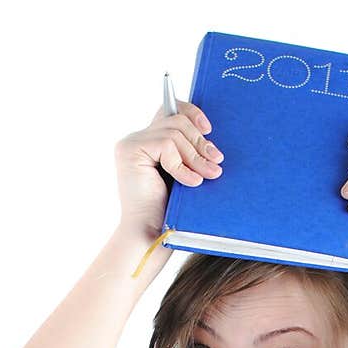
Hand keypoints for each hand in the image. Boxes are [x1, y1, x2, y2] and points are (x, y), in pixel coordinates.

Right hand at [115, 101, 224, 243]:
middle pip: (176, 121)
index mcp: (148, 142)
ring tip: (210, 175)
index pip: (170, 111)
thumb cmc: (169, 211)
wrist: (151, 236)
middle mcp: (136, 140)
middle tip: (217, 162)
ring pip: (174, 133)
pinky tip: (192, 182)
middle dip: (200, 142)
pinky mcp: (130, 152)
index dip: (191, 113)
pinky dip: (182, 166)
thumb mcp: (184, 174)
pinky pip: (166, 146)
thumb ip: (188, 152)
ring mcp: (131, 145)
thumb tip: (210, 133)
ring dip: (196, 156)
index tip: (209, 129)